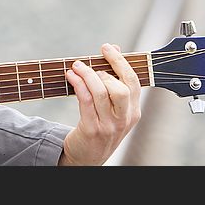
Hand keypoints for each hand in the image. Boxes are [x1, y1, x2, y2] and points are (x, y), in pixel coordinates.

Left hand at [58, 43, 140, 165]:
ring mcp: (109, 126)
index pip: (133, 82)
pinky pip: (86, 101)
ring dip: (86, 75)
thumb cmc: (100, 126)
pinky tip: (71, 77)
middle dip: (103, 70)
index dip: (120, 62)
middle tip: (86, 63)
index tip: (107, 48)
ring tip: (75, 67)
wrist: (87, 157)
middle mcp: (124, 119)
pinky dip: (78, 85)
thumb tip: (114, 48)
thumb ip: (114, 79)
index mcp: (133, 111)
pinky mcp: (92, 130)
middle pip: (121, 88)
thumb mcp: (113, 107)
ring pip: (101, 93)